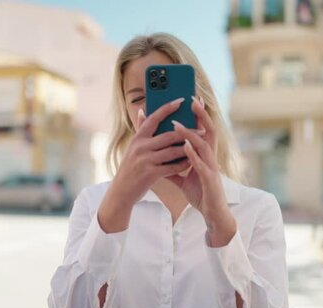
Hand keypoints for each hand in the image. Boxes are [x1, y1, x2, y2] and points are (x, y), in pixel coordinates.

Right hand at [98, 98, 206, 232]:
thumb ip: (139, 129)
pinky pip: (172, 167)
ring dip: (189, 147)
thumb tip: (142, 110)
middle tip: (202, 129)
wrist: (121, 191)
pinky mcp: (151, 174)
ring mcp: (145, 161)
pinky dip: (183, 163)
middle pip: (168, 135)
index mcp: (137, 138)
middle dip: (187, 131)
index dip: (167, 108)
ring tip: (200, 144)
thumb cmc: (130, 168)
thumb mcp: (132, 147)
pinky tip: (192, 161)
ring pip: (173, 151)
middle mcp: (140, 147)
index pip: (153, 118)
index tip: (181, 100)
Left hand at [165, 96, 236, 246]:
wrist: (211, 214)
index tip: (192, 100)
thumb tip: (160, 162)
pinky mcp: (209, 180)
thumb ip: (174, 169)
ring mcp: (211, 168)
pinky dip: (192, 154)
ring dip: (190, 134)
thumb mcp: (184, 180)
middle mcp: (211, 158)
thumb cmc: (201, 194)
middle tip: (192, 99)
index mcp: (205, 156)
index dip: (199, 116)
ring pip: (204, 145)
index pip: (203, 131)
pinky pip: (201, 164)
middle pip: (209, 131)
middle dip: (201, 115)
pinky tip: (184, 146)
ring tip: (177, 124)